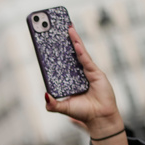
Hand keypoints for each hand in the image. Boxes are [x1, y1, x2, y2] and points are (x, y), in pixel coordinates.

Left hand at [44, 25, 123, 140]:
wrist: (99, 118)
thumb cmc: (83, 112)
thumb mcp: (63, 108)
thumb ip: (52, 104)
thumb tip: (45, 94)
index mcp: (69, 77)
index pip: (61, 60)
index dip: (55, 49)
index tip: (47, 38)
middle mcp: (78, 72)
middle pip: (70, 52)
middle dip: (64, 39)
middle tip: (56, 25)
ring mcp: (87, 71)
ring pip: (79, 52)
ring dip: (73, 39)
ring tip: (67, 27)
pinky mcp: (96, 73)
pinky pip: (86, 60)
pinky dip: (81, 52)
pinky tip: (75, 43)